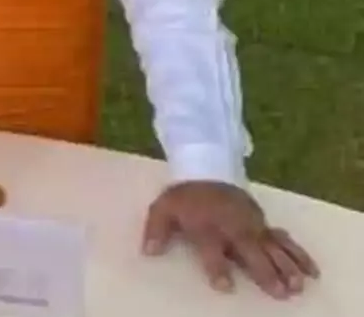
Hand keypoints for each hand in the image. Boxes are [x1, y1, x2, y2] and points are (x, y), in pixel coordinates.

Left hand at [144, 181, 317, 297]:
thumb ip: (156, 231)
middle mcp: (233, 226)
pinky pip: (285, 239)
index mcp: (207, 225)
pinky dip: (299, 254)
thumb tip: (148, 252)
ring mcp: (252, 225)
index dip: (217, 267)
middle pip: (250, 250)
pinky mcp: (264, 223)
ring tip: (298, 285)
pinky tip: (312, 271)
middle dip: (265, 270)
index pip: (212, 247)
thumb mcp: (163, 209)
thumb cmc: (184, 197)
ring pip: (273, 247)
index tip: (225, 287)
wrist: (206, 169)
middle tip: (280, 292)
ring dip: (287, 266)